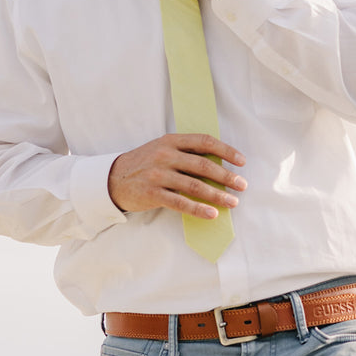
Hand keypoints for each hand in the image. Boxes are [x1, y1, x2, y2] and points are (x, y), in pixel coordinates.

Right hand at [108, 134, 246, 217]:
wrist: (113, 178)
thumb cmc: (144, 163)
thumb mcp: (162, 149)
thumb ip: (185, 151)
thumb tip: (218, 163)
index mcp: (171, 141)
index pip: (204, 141)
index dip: (225, 150)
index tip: (241, 161)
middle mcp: (165, 155)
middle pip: (203, 165)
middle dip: (226, 176)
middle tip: (242, 185)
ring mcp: (158, 175)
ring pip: (195, 186)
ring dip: (217, 195)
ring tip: (233, 202)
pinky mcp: (153, 194)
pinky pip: (181, 203)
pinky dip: (199, 209)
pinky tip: (212, 214)